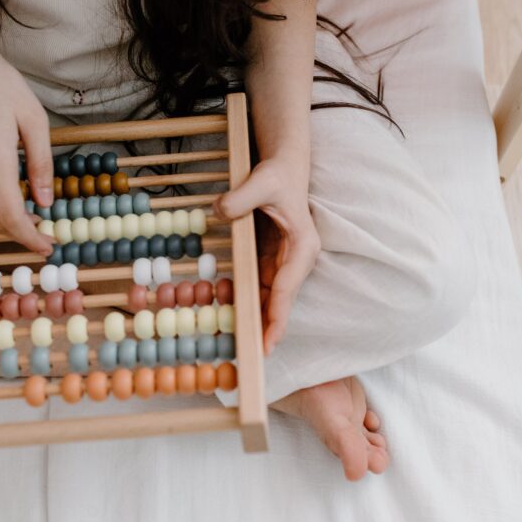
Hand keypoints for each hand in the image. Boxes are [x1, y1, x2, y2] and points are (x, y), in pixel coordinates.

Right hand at [0, 0, 53, 253]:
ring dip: (6, 220)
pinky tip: (10, 195)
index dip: (30, 239)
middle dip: (21, 234)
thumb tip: (45, 201)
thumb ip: (41, 163)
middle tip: (45, 236)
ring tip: (32, 217)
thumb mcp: (34, 119)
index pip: (12, 216)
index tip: (48, 247)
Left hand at [215, 156, 319, 353]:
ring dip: (255, 318)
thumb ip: (241, 198)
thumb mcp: (261, 181)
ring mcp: (284, 261)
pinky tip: (231, 316)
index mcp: (302, 246)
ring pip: (269, 297)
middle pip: (280, 300)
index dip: (276, 317)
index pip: (286, 288)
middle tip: (251, 356)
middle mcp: (297, 259)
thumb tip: (219, 211)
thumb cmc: (277, 173)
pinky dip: (246, 300)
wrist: (284, 165)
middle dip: (267, 328)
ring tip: (239, 344)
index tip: (268, 342)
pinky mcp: (271, 259)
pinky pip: (258, 285)